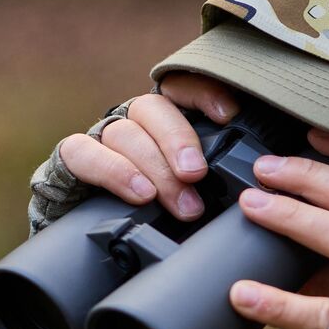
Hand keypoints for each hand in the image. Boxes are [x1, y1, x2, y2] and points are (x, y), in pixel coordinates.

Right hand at [27, 72, 238, 232]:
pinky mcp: (73, 159)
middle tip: (197, 175)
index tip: (229, 114)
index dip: (203, 93)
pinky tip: (139, 193)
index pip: (181, 87)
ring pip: (125, 132)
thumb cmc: (161, 213)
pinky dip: (114, 171)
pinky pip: (83, 152)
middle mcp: (134, 122)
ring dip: (153, 167)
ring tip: (177, 202)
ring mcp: (102, 138)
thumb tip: (255, 190)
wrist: (100, 241)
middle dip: (178, 141)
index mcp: (168, 121)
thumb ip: (218, 182)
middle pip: (153, 109)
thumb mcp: (197, 195)